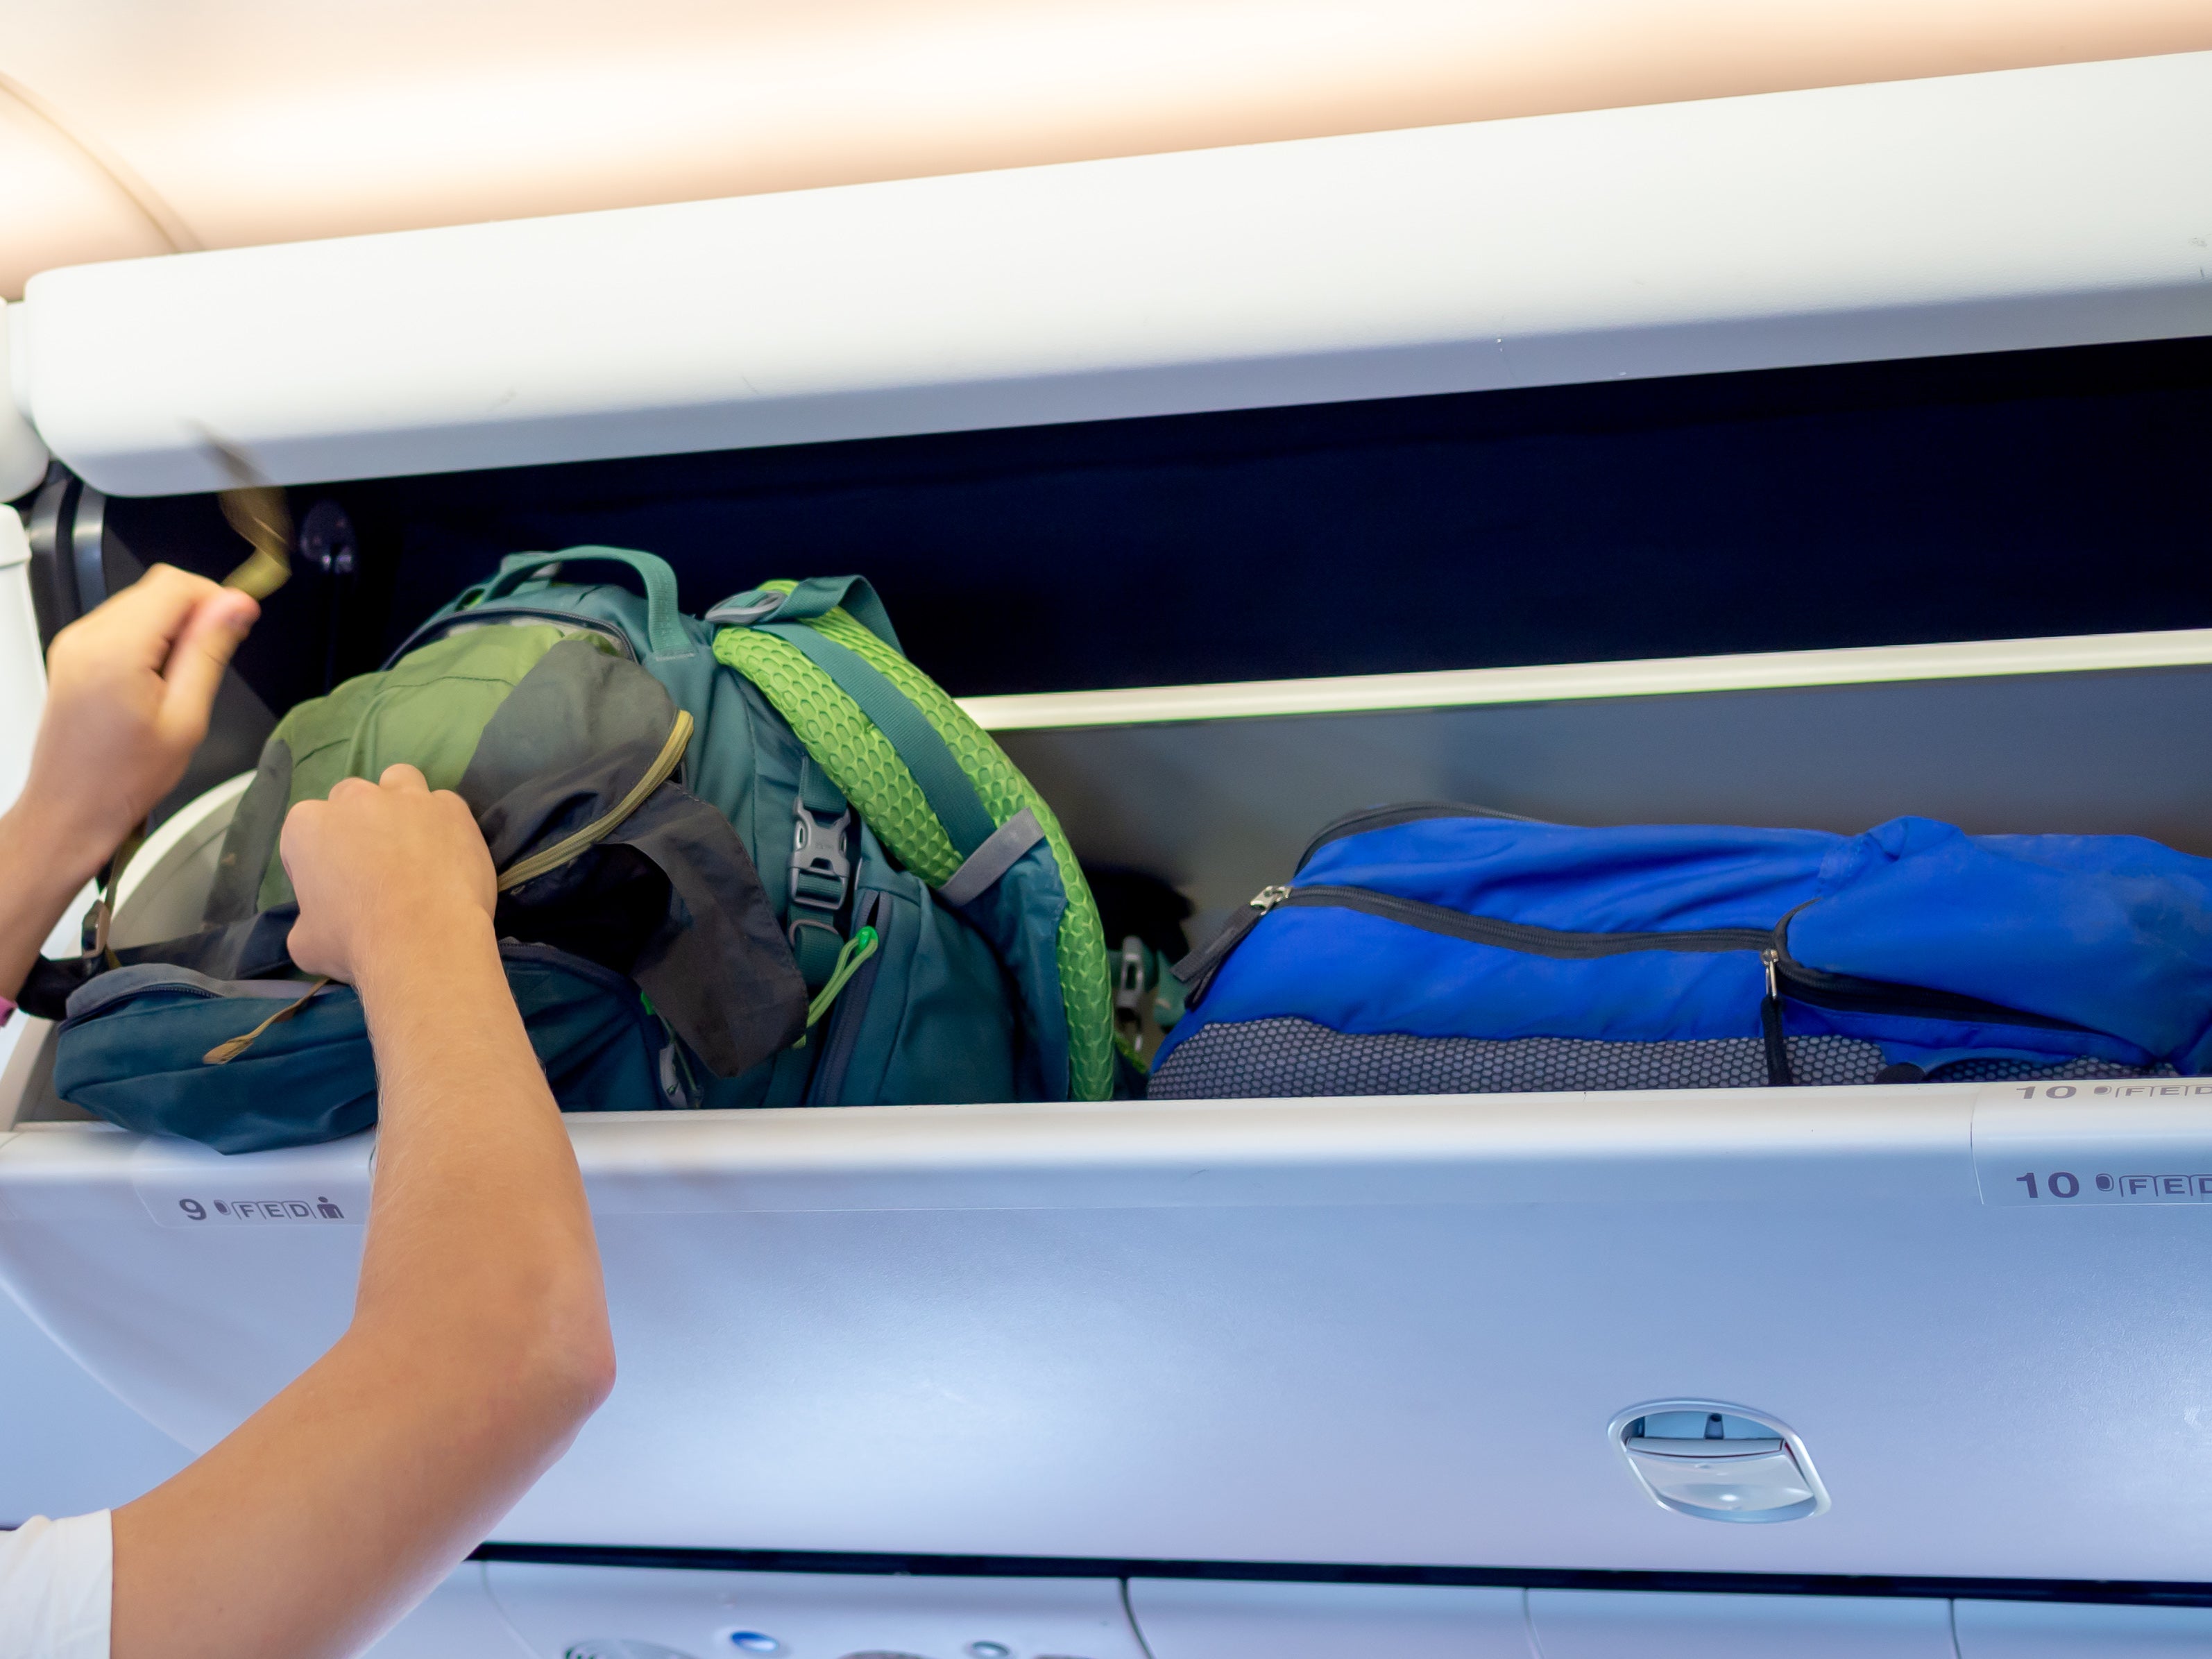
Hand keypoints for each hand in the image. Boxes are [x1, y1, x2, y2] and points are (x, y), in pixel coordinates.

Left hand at [15, 565, 258, 882]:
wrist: (72, 808)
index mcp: (116, 651)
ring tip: (184, 677)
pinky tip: (159, 678)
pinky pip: (120, 623)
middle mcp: (86, 637)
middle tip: (216, 656)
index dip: (216, 597)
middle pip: (155, 588)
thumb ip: (209, 652)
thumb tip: (235, 606)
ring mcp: (74, 643)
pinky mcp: (72, 653)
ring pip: (140, 603)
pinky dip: (149, 638)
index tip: (240, 622)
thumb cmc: (124, 777)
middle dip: (196, 612)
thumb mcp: (186, 717)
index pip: (174, 586)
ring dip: (173, 626)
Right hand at [281, 764, 497, 988]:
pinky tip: (448, 853)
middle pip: (350, 800)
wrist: (425, 942)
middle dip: (357, 824)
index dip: (316, 862)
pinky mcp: (452, 808)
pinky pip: (444, 804)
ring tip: (410, 842)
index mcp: (308, 825)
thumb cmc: (356, 943)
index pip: (304, 834)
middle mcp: (356, 800)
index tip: (332, 889)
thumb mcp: (305, 942)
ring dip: (399, 803)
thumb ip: (306, 918)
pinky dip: (444, 822)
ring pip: (398, 782)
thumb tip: (318, 922)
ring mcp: (408, 798)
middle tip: (373, 865)